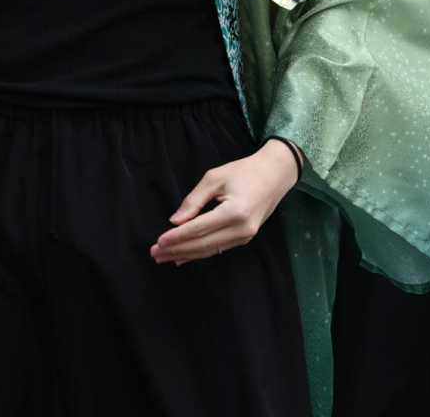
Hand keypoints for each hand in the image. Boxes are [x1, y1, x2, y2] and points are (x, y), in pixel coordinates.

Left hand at [150, 140, 301, 265]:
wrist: (275, 175)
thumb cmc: (244, 171)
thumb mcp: (216, 177)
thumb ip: (194, 199)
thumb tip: (175, 220)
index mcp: (234, 212)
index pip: (198, 229)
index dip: (177, 237)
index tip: (158, 242)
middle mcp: (241, 229)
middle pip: (202, 244)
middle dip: (176, 250)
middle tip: (155, 253)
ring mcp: (245, 236)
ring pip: (209, 250)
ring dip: (185, 255)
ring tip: (164, 257)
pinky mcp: (245, 238)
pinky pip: (218, 248)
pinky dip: (199, 252)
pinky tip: (184, 256)